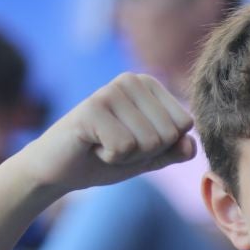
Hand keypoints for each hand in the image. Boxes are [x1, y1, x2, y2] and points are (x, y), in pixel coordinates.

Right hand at [13, 74, 195, 195]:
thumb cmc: (106, 158)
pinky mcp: (92, 107)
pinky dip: (111, 157)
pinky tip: (92, 146)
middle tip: (115, 145)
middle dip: (145, 152)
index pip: (185, 125)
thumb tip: (190, 145)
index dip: (162, 147)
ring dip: (127, 156)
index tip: (133, 142)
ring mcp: (110, 90)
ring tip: (103, 144)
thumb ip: (175, 150)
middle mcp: (131, 80)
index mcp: (149, 85)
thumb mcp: (149, 157)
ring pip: (149, 142)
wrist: (59, 170)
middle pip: (169, 134)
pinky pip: (125, 147)